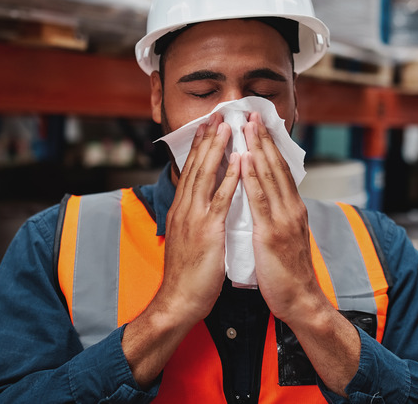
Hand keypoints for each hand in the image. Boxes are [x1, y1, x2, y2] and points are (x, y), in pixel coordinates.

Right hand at [123, 114, 239, 388]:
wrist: (179, 301)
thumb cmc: (187, 275)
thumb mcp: (188, 240)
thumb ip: (194, 219)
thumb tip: (202, 207)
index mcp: (182, 210)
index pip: (191, 172)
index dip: (200, 148)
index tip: (208, 127)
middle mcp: (185, 208)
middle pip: (197, 166)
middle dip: (208, 139)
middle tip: (218, 115)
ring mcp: (195, 218)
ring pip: (206, 175)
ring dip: (218, 149)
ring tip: (228, 127)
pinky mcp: (207, 230)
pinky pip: (220, 199)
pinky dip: (230, 177)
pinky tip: (238, 161)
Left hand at [240, 113, 360, 396]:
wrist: (301, 300)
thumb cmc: (288, 273)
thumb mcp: (285, 238)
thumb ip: (277, 218)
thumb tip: (267, 203)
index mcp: (292, 209)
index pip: (280, 170)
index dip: (269, 146)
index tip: (259, 125)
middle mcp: (291, 208)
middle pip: (276, 166)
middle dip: (263, 137)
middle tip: (251, 112)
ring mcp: (283, 219)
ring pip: (269, 176)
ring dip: (257, 148)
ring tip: (246, 125)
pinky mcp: (272, 232)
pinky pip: (260, 199)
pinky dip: (252, 176)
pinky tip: (245, 159)